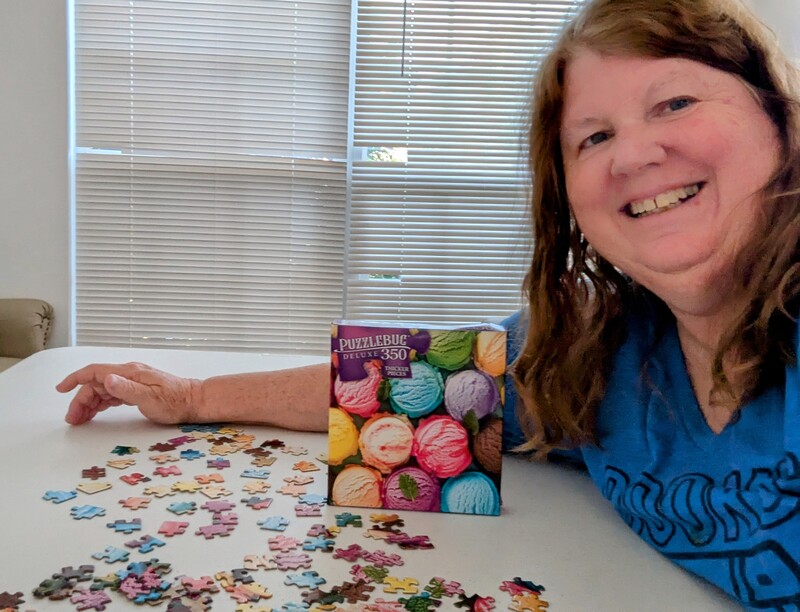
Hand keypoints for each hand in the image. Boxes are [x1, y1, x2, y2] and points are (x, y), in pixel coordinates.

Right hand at [56, 362, 200, 425]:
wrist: (194, 401)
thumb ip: (128, 389)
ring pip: (103, 390)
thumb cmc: (175, 401)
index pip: (95, 371)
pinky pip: (112, 394)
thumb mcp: (150, 398)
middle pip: (96, 383)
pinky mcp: (136, 390)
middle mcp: (129, 374)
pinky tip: (95, 412)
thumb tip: (107, 379)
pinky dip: (101, 403)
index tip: (61, 389)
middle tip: (73, 419)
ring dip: (89, 403)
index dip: (75, 379)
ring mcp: (132, 381)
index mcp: (130, 373)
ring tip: (80, 420)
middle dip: (81, 400)